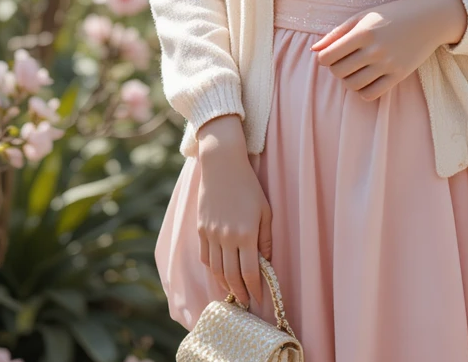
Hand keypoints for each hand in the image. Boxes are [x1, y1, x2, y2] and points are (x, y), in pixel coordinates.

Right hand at [196, 115, 271, 307]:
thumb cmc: (248, 186)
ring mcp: (211, 234)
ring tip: (232, 292)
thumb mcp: (265, 210)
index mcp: (246, 234)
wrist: (222, 166)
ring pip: (216, 269)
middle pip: (231, 275)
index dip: (254, 287)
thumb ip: (266, 237)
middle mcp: (226, 237)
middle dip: (238, 292)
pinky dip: (212, 268)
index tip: (258, 297)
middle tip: (244, 302)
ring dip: (223, 283)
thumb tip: (266, 260)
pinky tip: (219, 272)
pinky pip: (205, 256)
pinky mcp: (201, 229)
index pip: (249, 271)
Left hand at [309, 0, 466, 100]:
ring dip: (348, 80)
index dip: (323, 59)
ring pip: (353, 85)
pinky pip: (371, 94)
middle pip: (338, 72)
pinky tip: (366, 80)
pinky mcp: (399, 75)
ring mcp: (387, 64)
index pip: (328, 57)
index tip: (330, 56)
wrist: (428, 19)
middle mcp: (374, 49)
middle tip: (344, 61)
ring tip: (355, 70)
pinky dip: (363, 91)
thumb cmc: (391, 15)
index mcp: (362, 32)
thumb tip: (315, 51)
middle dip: (336, 69)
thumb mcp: (363, 17)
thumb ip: (336, 34)